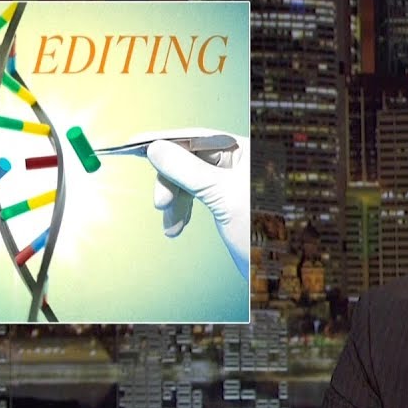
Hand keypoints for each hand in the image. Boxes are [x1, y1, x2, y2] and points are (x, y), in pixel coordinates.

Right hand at [140, 128, 248, 277]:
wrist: (273, 270)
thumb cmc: (261, 232)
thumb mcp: (222, 197)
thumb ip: (188, 170)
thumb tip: (156, 148)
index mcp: (245, 151)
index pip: (197, 137)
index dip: (164, 140)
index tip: (133, 144)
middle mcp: (238, 161)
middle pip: (188, 159)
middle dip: (170, 181)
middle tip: (159, 204)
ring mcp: (229, 180)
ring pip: (187, 180)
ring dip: (174, 201)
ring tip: (170, 228)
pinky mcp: (223, 199)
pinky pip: (193, 195)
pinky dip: (181, 210)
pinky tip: (175, 228)